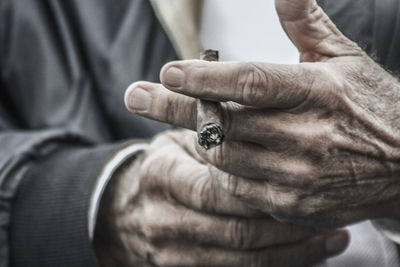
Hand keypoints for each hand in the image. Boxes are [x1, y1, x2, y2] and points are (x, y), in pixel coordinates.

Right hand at [93, 130, 347, 266]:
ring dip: (292, 246)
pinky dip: (281, 262)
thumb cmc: (168, 167)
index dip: (262, 185)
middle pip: (236, 227)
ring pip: (244, 255)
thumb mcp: (178, 141)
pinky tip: (312, 251)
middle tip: (330, 213)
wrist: (128, 210)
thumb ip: (208, 128)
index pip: (214, 185)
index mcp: (161, 175)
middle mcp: (163, 218)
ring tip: (332, 235)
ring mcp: (172, 252)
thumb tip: (243, 104)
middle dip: (286, 221)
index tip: (305, 178)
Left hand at [124, 0, 399, 227]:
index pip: (252, 82)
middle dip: (173, 110)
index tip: (167, 73)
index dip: (205, 78)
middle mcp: (307, 138)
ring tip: (179, 121)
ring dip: (196, 138)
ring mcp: (299, 176)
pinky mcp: (293, 205)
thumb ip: (307, 24)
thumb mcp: (344, 59)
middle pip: (225, 125)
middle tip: (134, 97)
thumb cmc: (371, 106)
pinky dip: (219, 169)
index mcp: (317, 93)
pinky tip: (215, 153)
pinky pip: (239, 188)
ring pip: (225, 158)